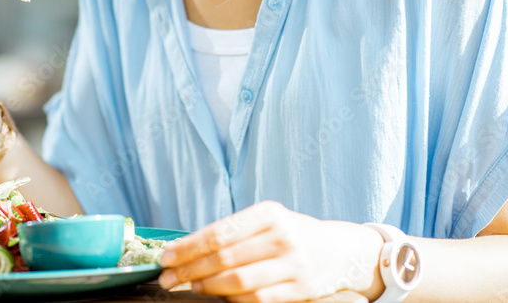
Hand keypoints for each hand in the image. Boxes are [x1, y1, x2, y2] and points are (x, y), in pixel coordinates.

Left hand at [158, 201, 383, 301]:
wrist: (340, 251)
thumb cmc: (291, 234)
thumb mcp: (266, 221)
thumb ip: (232, 233)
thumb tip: (185, 249)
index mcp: (268, 214)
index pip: (219, 232)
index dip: (189, 247)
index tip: (166, 257)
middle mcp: (282, 236)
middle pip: (225, 258)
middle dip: (190, 269)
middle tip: (168, 278)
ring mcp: (293, 264)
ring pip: (239, 281)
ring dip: (208, 286)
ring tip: (189, 286)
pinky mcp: (301, 289)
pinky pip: (258, 299)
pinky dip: (233, 299)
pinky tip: (218, 296)